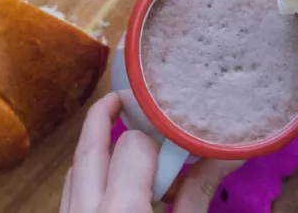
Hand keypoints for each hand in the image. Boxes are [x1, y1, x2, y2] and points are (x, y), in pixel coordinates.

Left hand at [59, 92, 241, 212]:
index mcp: (122, 209)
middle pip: (90, 147)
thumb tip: (228, 154)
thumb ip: (199, 194)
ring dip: (95, 147)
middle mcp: (86, 211)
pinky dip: (86, 176)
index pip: (133, 146)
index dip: (155, 136)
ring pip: (74, 169)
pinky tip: (109, 179)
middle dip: (105, 116)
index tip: (174, 131)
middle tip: (127, 97)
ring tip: (120, 135)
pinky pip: (69, 194)